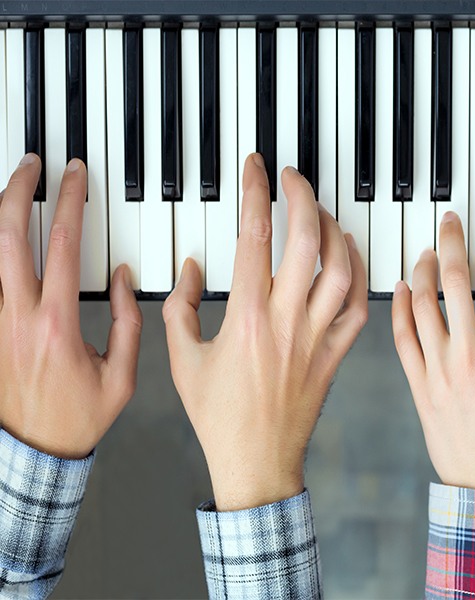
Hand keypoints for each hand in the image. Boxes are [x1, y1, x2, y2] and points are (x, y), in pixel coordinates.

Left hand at [0, 154, 142, 459]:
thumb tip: (125, 281)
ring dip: (0, 213)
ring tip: (14, 188)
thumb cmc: (77, 416)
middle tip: (32, 166)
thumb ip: (128, 322)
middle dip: (21, 191)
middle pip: (11, 236)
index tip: (74, 176)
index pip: (66, 246)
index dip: (71, 203)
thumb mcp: (122, 375)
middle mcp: (19, 317)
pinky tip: (1, 237)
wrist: (33, 451)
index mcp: (58, 323)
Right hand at [163, 154, 367, 510]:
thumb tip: (191, 268)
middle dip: (303, 196)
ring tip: (322, 214)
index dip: (256, 191)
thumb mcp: (182, 359)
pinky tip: (351, 256)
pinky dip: (360, 275)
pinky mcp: (334, 354)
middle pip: (306, 241)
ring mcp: (316, 338)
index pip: (254, 236)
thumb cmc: (219, 417)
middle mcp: (286, 322)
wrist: (257, 461)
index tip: (256, 168)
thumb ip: (180, 307)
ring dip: (336, 231)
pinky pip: (358, 307)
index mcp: (245, 318)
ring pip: (341, 269)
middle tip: (294, 178)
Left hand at [392, 212, 474, 493]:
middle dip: (451, 244)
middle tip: (448, 223)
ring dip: (421, 270)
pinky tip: (401, 287)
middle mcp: (464, 355)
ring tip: (424, 252)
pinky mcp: (414, 380)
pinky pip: (401, 336)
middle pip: (452, 283)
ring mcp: (434, 367)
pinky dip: (398, 307)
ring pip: (421, 304)